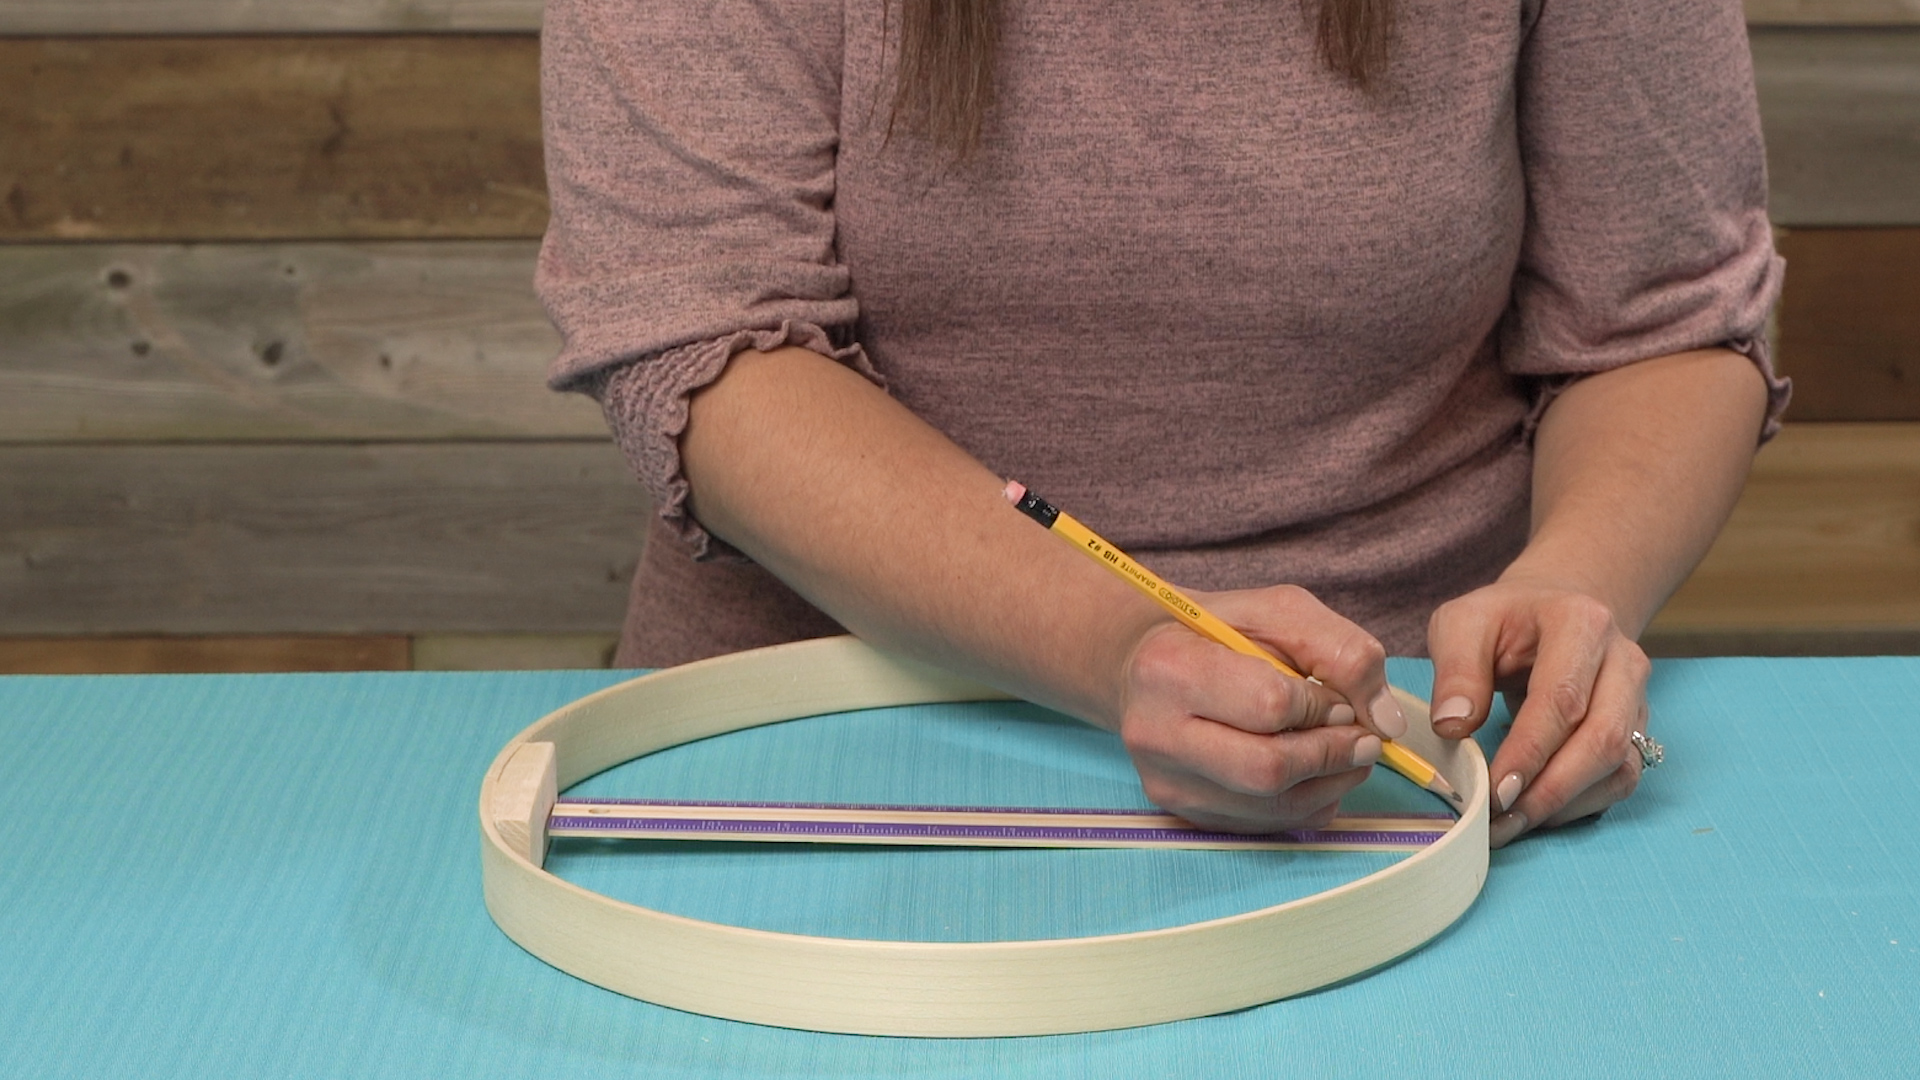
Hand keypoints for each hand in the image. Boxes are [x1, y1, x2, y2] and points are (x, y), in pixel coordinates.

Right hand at [1113, 585, 1402, 832]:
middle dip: (1333, 755)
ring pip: (1272, 806)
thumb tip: (1386, 722)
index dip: (1323, 706)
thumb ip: (1341, 651)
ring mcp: (1165, 781)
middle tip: (1363, 738)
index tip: (1338, 698)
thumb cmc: (1220, 632)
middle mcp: (1154, 732)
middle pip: (1268, 770)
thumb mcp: (1281, 612)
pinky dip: (1308, 804)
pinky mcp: (1182, 812)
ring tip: (1345, 752)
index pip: (1270, 706)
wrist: (1150, 664)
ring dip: (1330, 783)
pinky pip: (1266, 826)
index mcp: (1169, 668)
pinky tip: (1314, 773)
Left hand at [1426, 577, 1652, 847]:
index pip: (1563, 699)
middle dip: (1550, 791)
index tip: (1494, 791)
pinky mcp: (1635, 729)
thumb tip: (1453, 726)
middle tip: (1499, 822)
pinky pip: (1621, 779)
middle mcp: (1623, 661)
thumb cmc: (1502, 619)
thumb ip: (1456, 669)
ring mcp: (1636, 698)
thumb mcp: (1463, 624)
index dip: (1530, 752)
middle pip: (1603, 739)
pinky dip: (1579, 805)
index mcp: (1580, 623)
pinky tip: (1536, 814)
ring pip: (1619, 766)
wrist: (1550, 611)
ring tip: (1510, 826)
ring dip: (1565, 805)